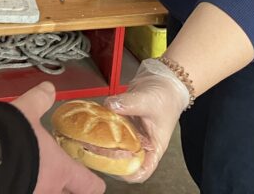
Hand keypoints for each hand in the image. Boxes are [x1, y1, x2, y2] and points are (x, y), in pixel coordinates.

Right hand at [13, 82, 105, 193]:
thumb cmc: (11, 137)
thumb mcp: (26, 112)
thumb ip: (39, 101)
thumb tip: (48, 88)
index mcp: (60, 170)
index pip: (89, 185)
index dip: (93, 182)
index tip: (93, 180)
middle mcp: (48, 191)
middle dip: (65, 188)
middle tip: (60, 178)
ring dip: (41, 187)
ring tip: (31, 175)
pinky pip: (22, 192)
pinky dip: (20, 186)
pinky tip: (10, 178)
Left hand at [103, 59, 190, 183]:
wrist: (163, 79)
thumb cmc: (166, 96)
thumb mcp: (149, 101)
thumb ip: (130, 104)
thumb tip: (111, 105)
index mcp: (153, 147)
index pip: (141, 170)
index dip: (127, 173)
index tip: (112, 166)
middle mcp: (141, 143)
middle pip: (123, 159)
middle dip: (107, 156)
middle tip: (92, 148)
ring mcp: (131, 132)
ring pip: (114, 142)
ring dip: (101, 140)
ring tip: (87, 135)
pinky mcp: (123, 120)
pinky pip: (110, 126)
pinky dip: (101, 124)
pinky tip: (91, 120)